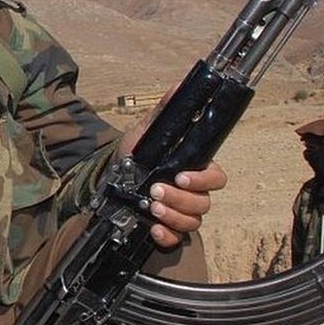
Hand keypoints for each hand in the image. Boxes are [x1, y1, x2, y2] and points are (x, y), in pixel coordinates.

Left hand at [119, 87, 227, 247]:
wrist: (107, 180)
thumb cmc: (133, 155)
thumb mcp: (145, 132)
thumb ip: (164, 113)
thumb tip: (179, 85)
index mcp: (192, 170)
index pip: (216, 178)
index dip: (204, 180)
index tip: (181, 176)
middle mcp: (191, 194)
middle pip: (204, 203)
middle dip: (181, 198)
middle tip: (156, 191)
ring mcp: (179, 213)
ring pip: (193, 221)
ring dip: (173, 215)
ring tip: (150, 207)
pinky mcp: (165, 229)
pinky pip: (175, 239)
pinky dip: (166, 236)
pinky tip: (152, 228)